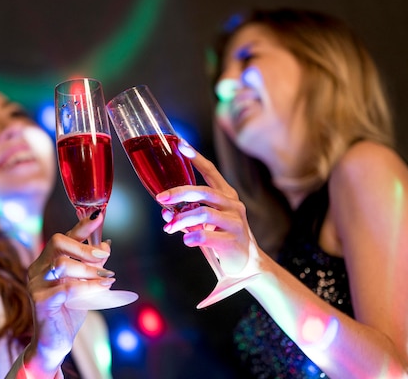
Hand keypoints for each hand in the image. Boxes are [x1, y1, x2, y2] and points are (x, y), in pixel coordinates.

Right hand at [24, 213, 115, 373]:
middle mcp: (38, 268)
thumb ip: (93, 265)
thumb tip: (106, 244)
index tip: (98, 216)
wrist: (54, 342)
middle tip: (104, 257)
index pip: (64, 237)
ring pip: (62, 264)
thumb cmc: (68, 311)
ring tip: (106, 278)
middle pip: (57, 242)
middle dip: (84, 247)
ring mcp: (36, 284)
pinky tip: (101, 289)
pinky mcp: (40, 301)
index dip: (81, 225)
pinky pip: (66, 288)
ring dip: (88, 270)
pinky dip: (87, 287)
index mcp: (48, 261)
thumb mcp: (85, 284)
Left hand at [156, 146, 259, 276]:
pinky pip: (209, 236)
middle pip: (203, 192)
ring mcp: (235, 223)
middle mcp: (233, 205)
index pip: (211, 172)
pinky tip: (186, 239)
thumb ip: (187, 214)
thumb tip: (165, 212)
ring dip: (182, 219)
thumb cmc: (223, 237)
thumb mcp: (206, 223)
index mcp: (226, 196)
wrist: (246, 263)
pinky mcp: (233, 241)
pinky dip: (194, 236)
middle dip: (179, 193)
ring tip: (170, 228)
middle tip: (161, 198)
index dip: (196, 158)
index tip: (181, 145)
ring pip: (204, 214)